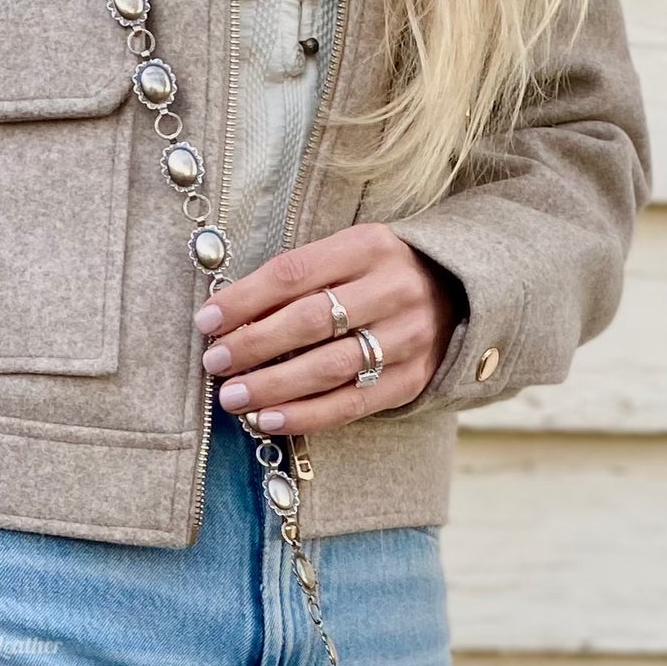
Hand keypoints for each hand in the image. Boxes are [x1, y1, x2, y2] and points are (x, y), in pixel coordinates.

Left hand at [194, 223, 464, 434]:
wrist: (460, 292)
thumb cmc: (377, 272)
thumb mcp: (346, 253)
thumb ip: (297, 278)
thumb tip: (226, 316)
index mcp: (368, 246)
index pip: (293, 273)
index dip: (244, 300)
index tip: (206, 321)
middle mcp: (393, 289)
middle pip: (309, 321)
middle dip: (253, 345)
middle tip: (214, 362)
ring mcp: (407, 338)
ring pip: (329, 368)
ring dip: (273, 387)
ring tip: (232, 398)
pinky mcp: (412, 379)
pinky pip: (351, 404)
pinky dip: (305, 415)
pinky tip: (268, 419)